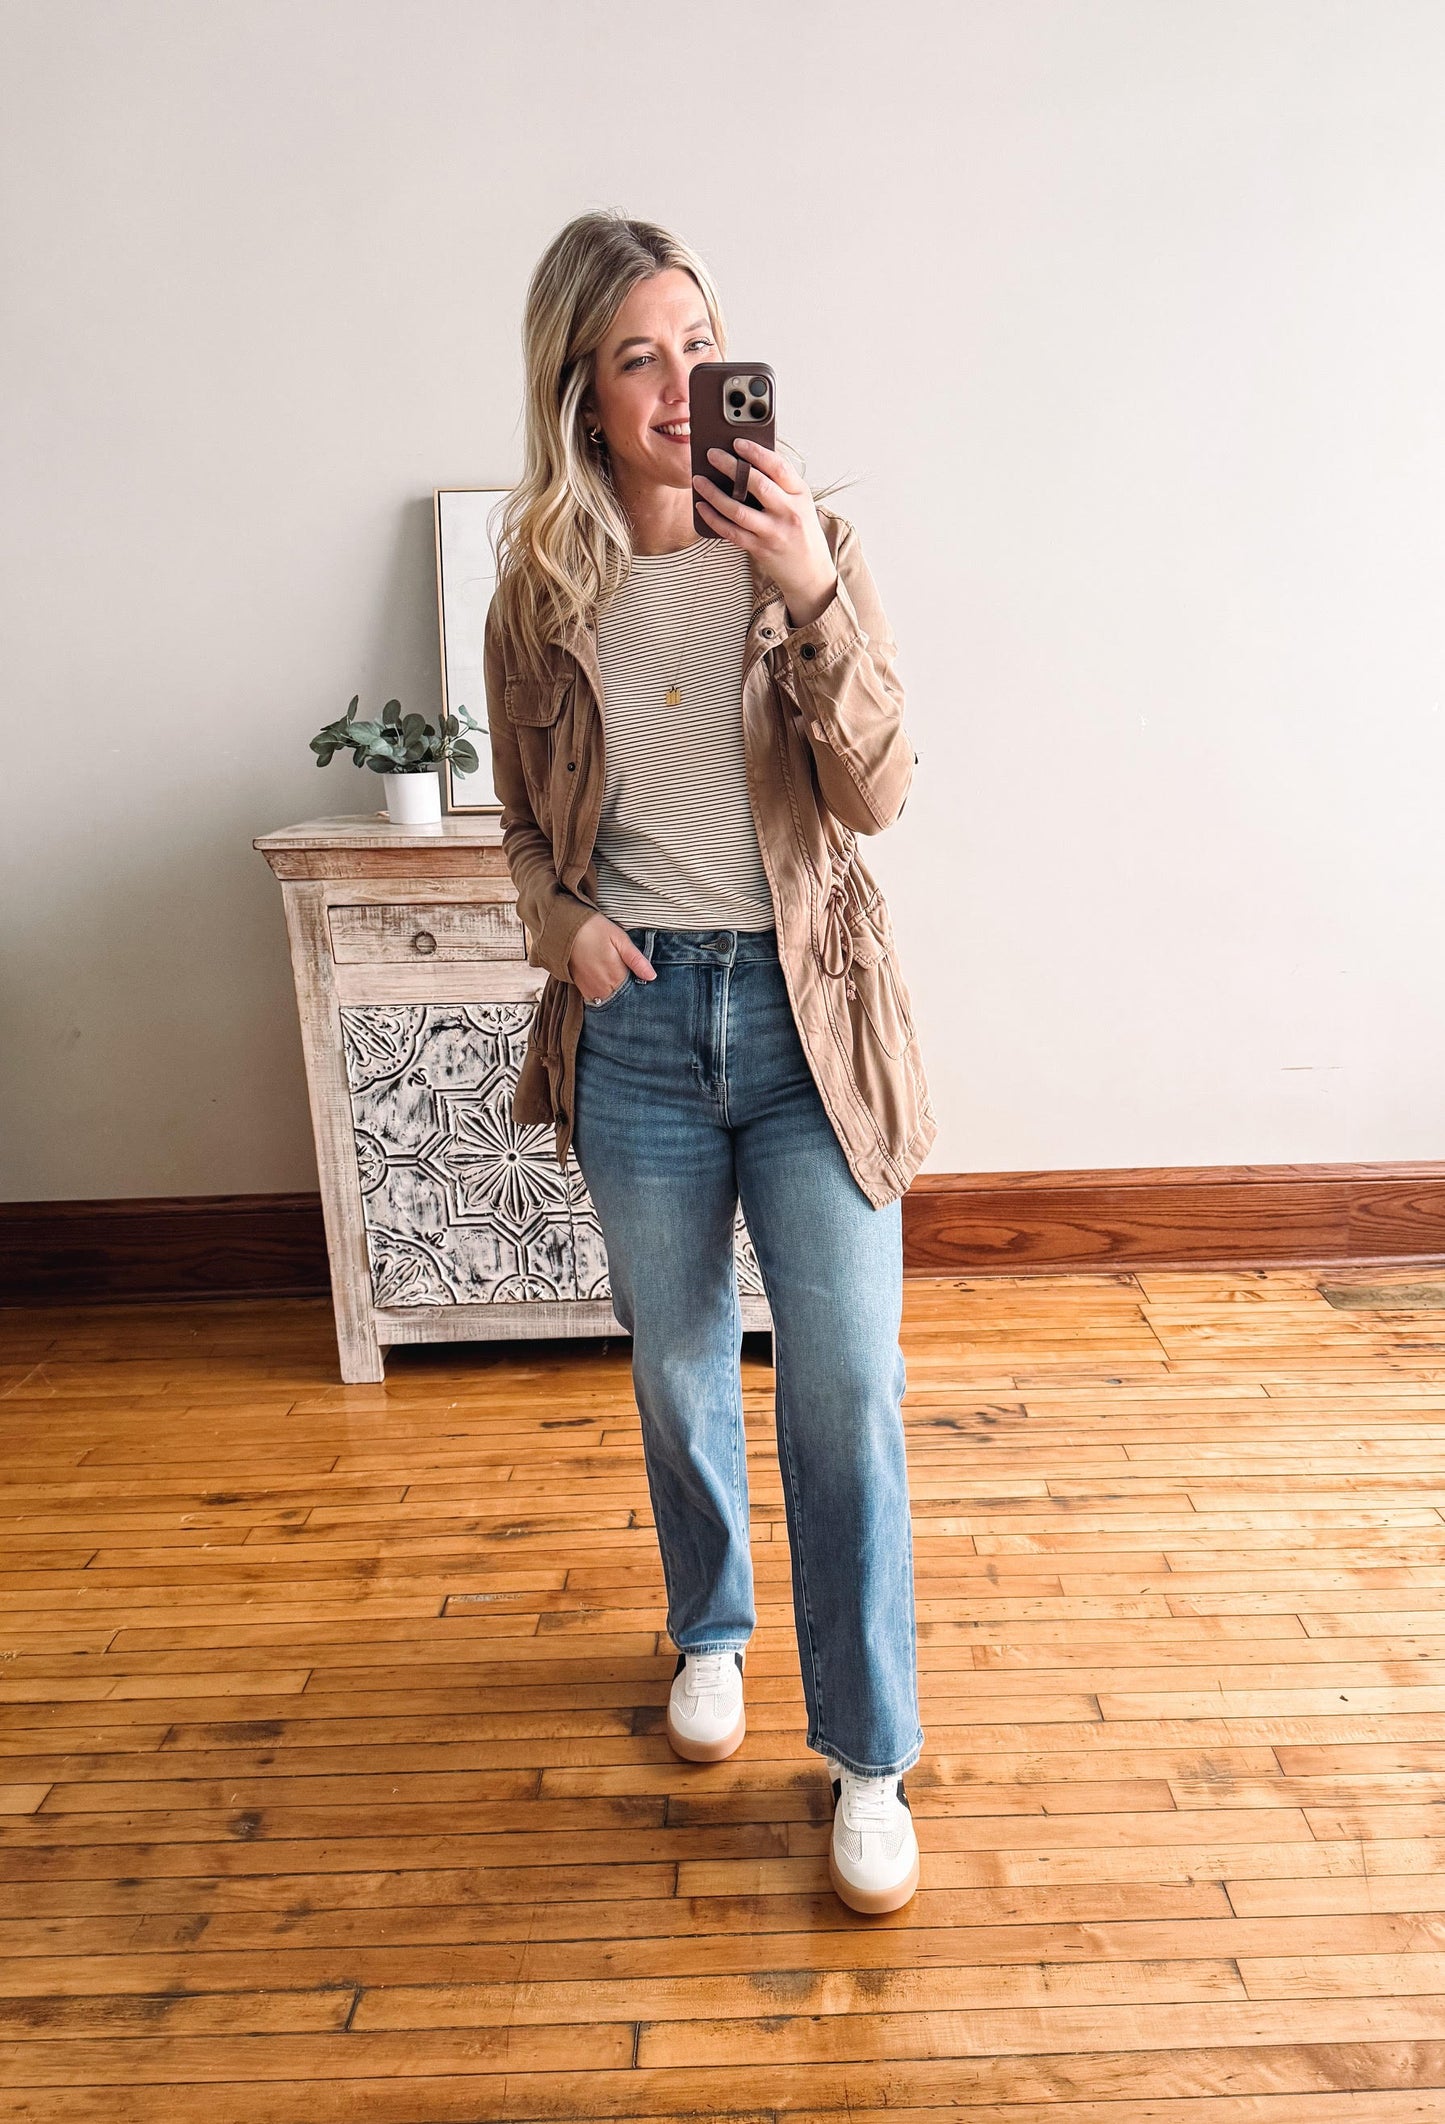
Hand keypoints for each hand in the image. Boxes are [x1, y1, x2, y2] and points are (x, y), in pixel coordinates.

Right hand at [567, 913, 654, 1002]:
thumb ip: (636, 960)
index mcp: (617, 976)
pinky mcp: (581, 988)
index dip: (640, 989)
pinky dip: (603, 995)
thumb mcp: (620, 939)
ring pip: (609, 1001)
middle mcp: (603, 987)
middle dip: (628, 994)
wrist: (566, 928)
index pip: (634, 992)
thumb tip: (652, 976)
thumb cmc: (595, 929)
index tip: (642, 983)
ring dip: (616, 995)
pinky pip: (596, 1000)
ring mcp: (591, 989)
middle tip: (630, 980)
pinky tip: (606, 984)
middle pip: (622, 999)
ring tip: (617, 981)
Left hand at [693, 438, 837, 626]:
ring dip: (714, 493)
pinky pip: (731, 532)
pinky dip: (713, 518)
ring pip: (738, 510)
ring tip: (699, 480)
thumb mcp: (800, 503)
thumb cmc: (802, 532)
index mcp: (800, 494)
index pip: (778, 467)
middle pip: (756, 484)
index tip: (737, 442)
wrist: (811, 572)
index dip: (756, 452)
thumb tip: (746, 461)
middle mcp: (789, 512)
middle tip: (711, 454)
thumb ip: (780, 485)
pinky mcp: (760, 549)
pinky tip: (702, 507)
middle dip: (730, 466)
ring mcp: (774, 532)